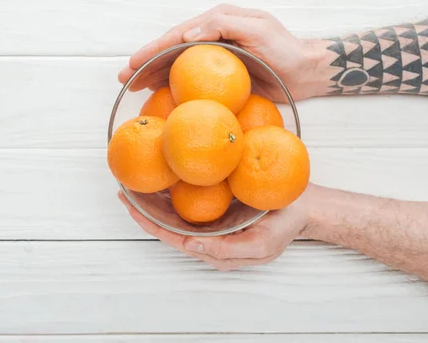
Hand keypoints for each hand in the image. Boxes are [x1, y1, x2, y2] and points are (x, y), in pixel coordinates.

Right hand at [117, 4, 320, 101]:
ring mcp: (215, 57)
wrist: (303, 71)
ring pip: (177, 64)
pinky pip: (191, 79)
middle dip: (146, 62)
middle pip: (172, 49)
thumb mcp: (257, 30)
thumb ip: (224, 26)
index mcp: (217, 22)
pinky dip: (172, 84)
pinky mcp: (221, 75)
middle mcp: (212, 37)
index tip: (134, 63)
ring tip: (134, 86)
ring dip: (155, 74)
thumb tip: (187, 35)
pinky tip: (158, 93)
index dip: (153, 49)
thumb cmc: (284, 49)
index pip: (178, 35)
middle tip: (124, 78)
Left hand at [119, 184, 316, 270]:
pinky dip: (173, 190)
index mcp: (215, 250)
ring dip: (155, 200)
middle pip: (169, 226)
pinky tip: (163, 176)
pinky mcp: (219, 205)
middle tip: (123, 190)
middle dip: (145, 211)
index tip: (130, 206)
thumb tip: (190, 246)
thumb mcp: (262, 245)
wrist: (303, 207)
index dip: (149, 224)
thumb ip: (227, 251)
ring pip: (176, 213)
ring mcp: (214, 221)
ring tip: (134, 184)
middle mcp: (210, 237)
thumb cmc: (284, 226)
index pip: (173, 239)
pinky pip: (190, 200)